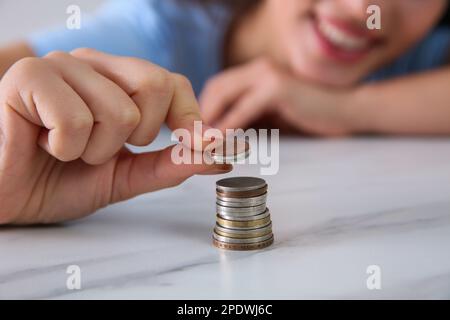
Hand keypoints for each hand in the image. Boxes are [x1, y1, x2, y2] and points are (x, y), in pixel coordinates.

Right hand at [0, 49, 230, 224]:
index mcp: (117, 81)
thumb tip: (221, 155)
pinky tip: (43, 144)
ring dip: (95, 150)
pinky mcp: (27, 77)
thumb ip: (172, 163)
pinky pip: (75, 117)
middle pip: (154, 84)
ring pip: (118, 109)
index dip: (189, 118)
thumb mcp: (127, 176)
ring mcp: (60, 66)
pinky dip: (64, 147)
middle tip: (102, 149)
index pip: (173, 82)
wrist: (10, 198)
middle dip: (136, 136)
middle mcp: (93, 65)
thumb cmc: (63, 180)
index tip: (193, 146)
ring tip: (68, 150)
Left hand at [201, 58, 353, 135]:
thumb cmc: (310, 115)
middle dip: (201, 114)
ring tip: (201, 143)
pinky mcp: (277, 87)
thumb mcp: (273, 113)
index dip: (204, 109)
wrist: (347, 110)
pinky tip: (220, 142)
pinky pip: (244, 108)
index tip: (196, 133)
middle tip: (194, 140)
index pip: (218, 87)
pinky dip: (229, 125)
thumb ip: (250, 116)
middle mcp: (258, 68)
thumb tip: (222, 132)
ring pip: (224, 94)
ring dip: (209, 120)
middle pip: (216, 87)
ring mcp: (268, 74)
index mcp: (256, 73)